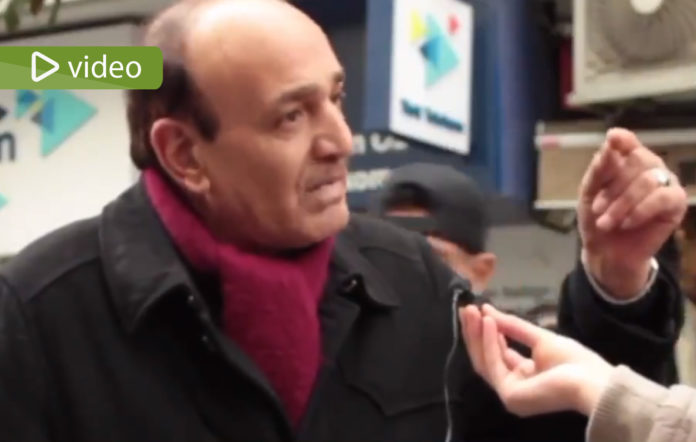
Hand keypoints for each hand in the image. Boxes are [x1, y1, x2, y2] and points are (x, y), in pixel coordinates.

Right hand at [460, 304, 612, 416]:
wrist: (591, 380)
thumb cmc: (574, 361)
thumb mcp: (540, 337)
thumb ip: (513, 326)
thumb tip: (487, 309)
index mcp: (525, 375)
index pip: (498, 354)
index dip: (486, 332)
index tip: (478, 311)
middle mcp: (513, 386)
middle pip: (485, 358)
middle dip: (475, 333)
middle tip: (467, 309)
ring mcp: (509, 393)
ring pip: (484, 362)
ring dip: (477, 335)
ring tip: (473, 312)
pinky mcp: (509, 395)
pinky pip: (493, 365)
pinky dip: (489, 343)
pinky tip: (488, 323)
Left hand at [578, 128, 686, 298]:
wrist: (606, 253)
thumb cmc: (597, 219)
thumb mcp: (589, 194)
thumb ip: (599, 170)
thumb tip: (609, 143)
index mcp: (625, 161)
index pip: (627, 143)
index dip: (623, 139)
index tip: (613, 138)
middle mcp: (648, 167)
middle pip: (638, 160)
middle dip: (614, 187)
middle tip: (597, 209)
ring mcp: (664, 183)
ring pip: (648, 180)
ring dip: (623, 203)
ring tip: (606, 222)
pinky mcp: (676, 203)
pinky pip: (663, 197)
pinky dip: (641, 210)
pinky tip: (627, 223)